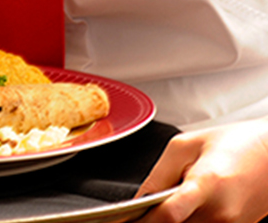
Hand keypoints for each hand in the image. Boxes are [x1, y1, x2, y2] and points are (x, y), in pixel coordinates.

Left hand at [136, 118, 267, 222]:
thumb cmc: (234, 143)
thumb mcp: (185, 146)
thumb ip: (158, 175)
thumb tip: (137, 202)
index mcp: (207, 184)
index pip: (167, 215)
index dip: (142, 221)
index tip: (123, 220)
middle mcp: (221, 212)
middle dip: (152, 220)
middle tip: (139, 211)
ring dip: (170, 222)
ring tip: (166, 204)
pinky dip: (188, 222)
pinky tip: (182, 211)